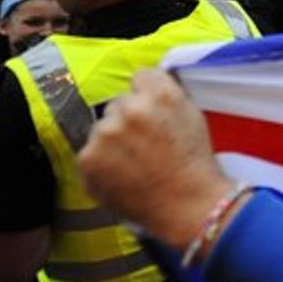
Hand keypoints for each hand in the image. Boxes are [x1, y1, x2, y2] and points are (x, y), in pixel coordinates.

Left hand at [78, 69, 234, 250]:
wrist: (187, 205)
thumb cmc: (195, 162)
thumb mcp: (192, 115)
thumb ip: (167, 96)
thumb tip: (147, 86)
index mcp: (161, 93)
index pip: (141, 76)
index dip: (147, 94)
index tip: (152, 110)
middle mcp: (130, 108)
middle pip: (119, 103)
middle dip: (128, 119)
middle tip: (144, 143)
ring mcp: (105, 134)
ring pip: (102, 128)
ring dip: (112, 140)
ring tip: (132, 163)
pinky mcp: (88, 158)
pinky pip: (90, 152)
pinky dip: (101, 163)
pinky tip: (120, 175)